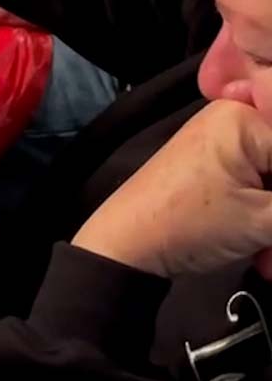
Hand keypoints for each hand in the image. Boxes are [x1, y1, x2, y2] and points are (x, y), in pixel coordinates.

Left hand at [72, 100, 271, 278]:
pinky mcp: (213, 169)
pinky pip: (255, 190)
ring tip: (271, 262)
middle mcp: (234, 121)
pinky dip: (263, 223)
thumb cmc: (190, 225)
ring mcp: (221, 145)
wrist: (124, 247)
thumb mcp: (263, 219)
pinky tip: (264, 256)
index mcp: (245, 118)